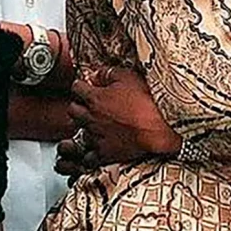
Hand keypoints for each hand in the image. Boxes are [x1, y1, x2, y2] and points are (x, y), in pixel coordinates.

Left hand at [62, 67, 179, 169]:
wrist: (158, 127)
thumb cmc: (145, 100)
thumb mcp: (129, 77)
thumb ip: (109, 73)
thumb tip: (98, 74)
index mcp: (95, 98)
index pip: (76, 88)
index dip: (81, 85)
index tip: (86, 85)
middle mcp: (90, 118)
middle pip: (72, 110)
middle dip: (78, 105)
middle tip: (89, 103)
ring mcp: (95, 137)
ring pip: (79, 132)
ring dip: (85, 126)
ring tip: (96, 123)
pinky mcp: (104, 153)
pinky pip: (88, 156)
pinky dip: (91, 151)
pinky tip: (99, 145)